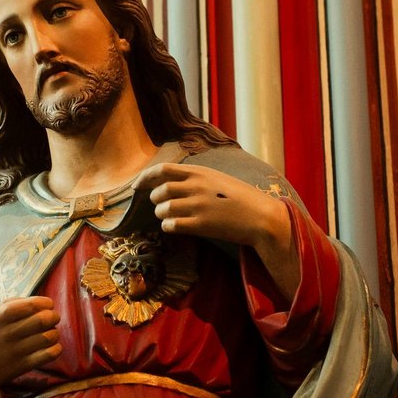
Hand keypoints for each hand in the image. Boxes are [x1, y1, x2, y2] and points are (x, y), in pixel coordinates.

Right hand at [0, 296, 60, 397]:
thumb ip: (4, 307)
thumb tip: (29, 301)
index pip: (29, 305)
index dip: (44, 303)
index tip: (48, 305)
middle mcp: (7, 333)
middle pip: (43, 319)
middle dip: (53, 316)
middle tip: (52, 318)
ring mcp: (15, 351)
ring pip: (49, 336)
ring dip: (54, 332)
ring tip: (50, 333)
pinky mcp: (21, 367)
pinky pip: (48, 355)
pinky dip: (55, 349)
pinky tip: (51, 347)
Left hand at [136, 161, 291, 262]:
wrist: (261, 217)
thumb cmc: (241, 198)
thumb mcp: (218, 178)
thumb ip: (196, 177)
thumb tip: (171, 181)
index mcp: (200, 172)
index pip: (162, 170)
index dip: (145, 178)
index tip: (136, 188)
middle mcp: (197, 186)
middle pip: (160, 191)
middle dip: (155, 200)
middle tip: (162, 207)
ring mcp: (199, 205)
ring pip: (163, 209)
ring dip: (161, 214)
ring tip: (170, 217)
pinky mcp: (201, 225)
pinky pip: (171, 225)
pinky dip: (168, 226)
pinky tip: (176, 227)